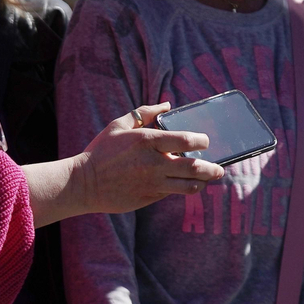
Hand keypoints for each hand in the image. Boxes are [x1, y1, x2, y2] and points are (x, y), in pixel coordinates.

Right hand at [76, 103, 224, 213]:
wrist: (83, 183)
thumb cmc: (102, 150)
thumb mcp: (119, 124)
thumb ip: (145, 112)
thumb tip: (167, 105)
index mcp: (147, 141)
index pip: (186, 141)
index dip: (202, 141)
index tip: (206, 141)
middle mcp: (153, 164)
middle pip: (194, 168)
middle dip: (212, 168)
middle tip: (219, 167)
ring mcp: (152, 184)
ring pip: (189, 186)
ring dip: (202, 182)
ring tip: (208, 178)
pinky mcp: (149, 198)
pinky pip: (172, 193)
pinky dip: (182, 188)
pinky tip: (185, 184)